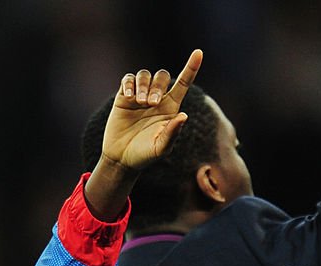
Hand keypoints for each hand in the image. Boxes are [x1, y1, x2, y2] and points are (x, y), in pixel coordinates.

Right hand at [102, 50, 202, 170]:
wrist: (121, 158)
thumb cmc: (145, 155)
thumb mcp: (161, 148)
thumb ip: (172, 132)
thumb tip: (184, 115)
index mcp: (170, 108)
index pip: (183, 84)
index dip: (191, 68)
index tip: (199, 53)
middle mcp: (157, 99)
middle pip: (162, 77)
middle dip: (158, 86)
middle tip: (151, 104)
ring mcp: (140, 96)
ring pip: (145, 75)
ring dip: (144, 86)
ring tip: (140, 103)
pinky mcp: (124, 96)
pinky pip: (128, 79)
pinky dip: (130, 84)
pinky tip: (129, 97)